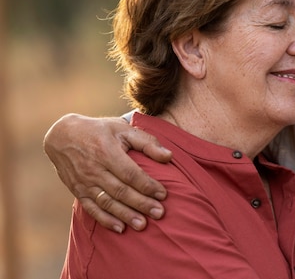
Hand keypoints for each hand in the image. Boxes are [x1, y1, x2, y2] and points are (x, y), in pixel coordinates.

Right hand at [43, 113, 171, 232]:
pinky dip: (105, 220)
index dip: (147, 185)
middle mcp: (94, 169)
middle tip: (159, 213)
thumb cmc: (100, 131)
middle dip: (141, 204)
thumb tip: (169, 156)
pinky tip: (120, 228)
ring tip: (142, 225)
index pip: (130, 173)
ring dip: (125, 215)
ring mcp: (84, 182)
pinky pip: (91, 208)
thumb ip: (147, 142)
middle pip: (120, 191)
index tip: (163, 194)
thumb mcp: (123, 129)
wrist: (63, 136)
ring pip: (107, 202)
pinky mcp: (78, 190)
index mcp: (107, 152)